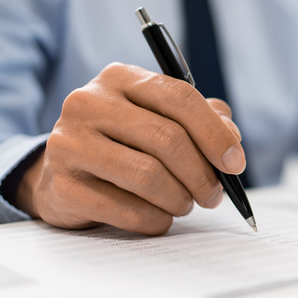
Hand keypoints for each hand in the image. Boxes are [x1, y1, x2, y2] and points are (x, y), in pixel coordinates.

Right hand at [14, 63, 244, 234]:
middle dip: (202, 174)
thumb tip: (231, 138)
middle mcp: (89, 102)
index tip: (235, 163)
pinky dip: (155, 220)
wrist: (63, 173)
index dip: (215, 133)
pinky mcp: (62, 186)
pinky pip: (126, 210)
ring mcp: (69, 143)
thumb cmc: (124, 143)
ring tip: (184, 204)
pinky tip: (160, 218)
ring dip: (180, 199)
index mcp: (120, 78)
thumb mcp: (160, 118)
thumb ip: (203, 120)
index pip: (179, 97)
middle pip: (167, 138)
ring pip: (148, 175)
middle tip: (214, 195)